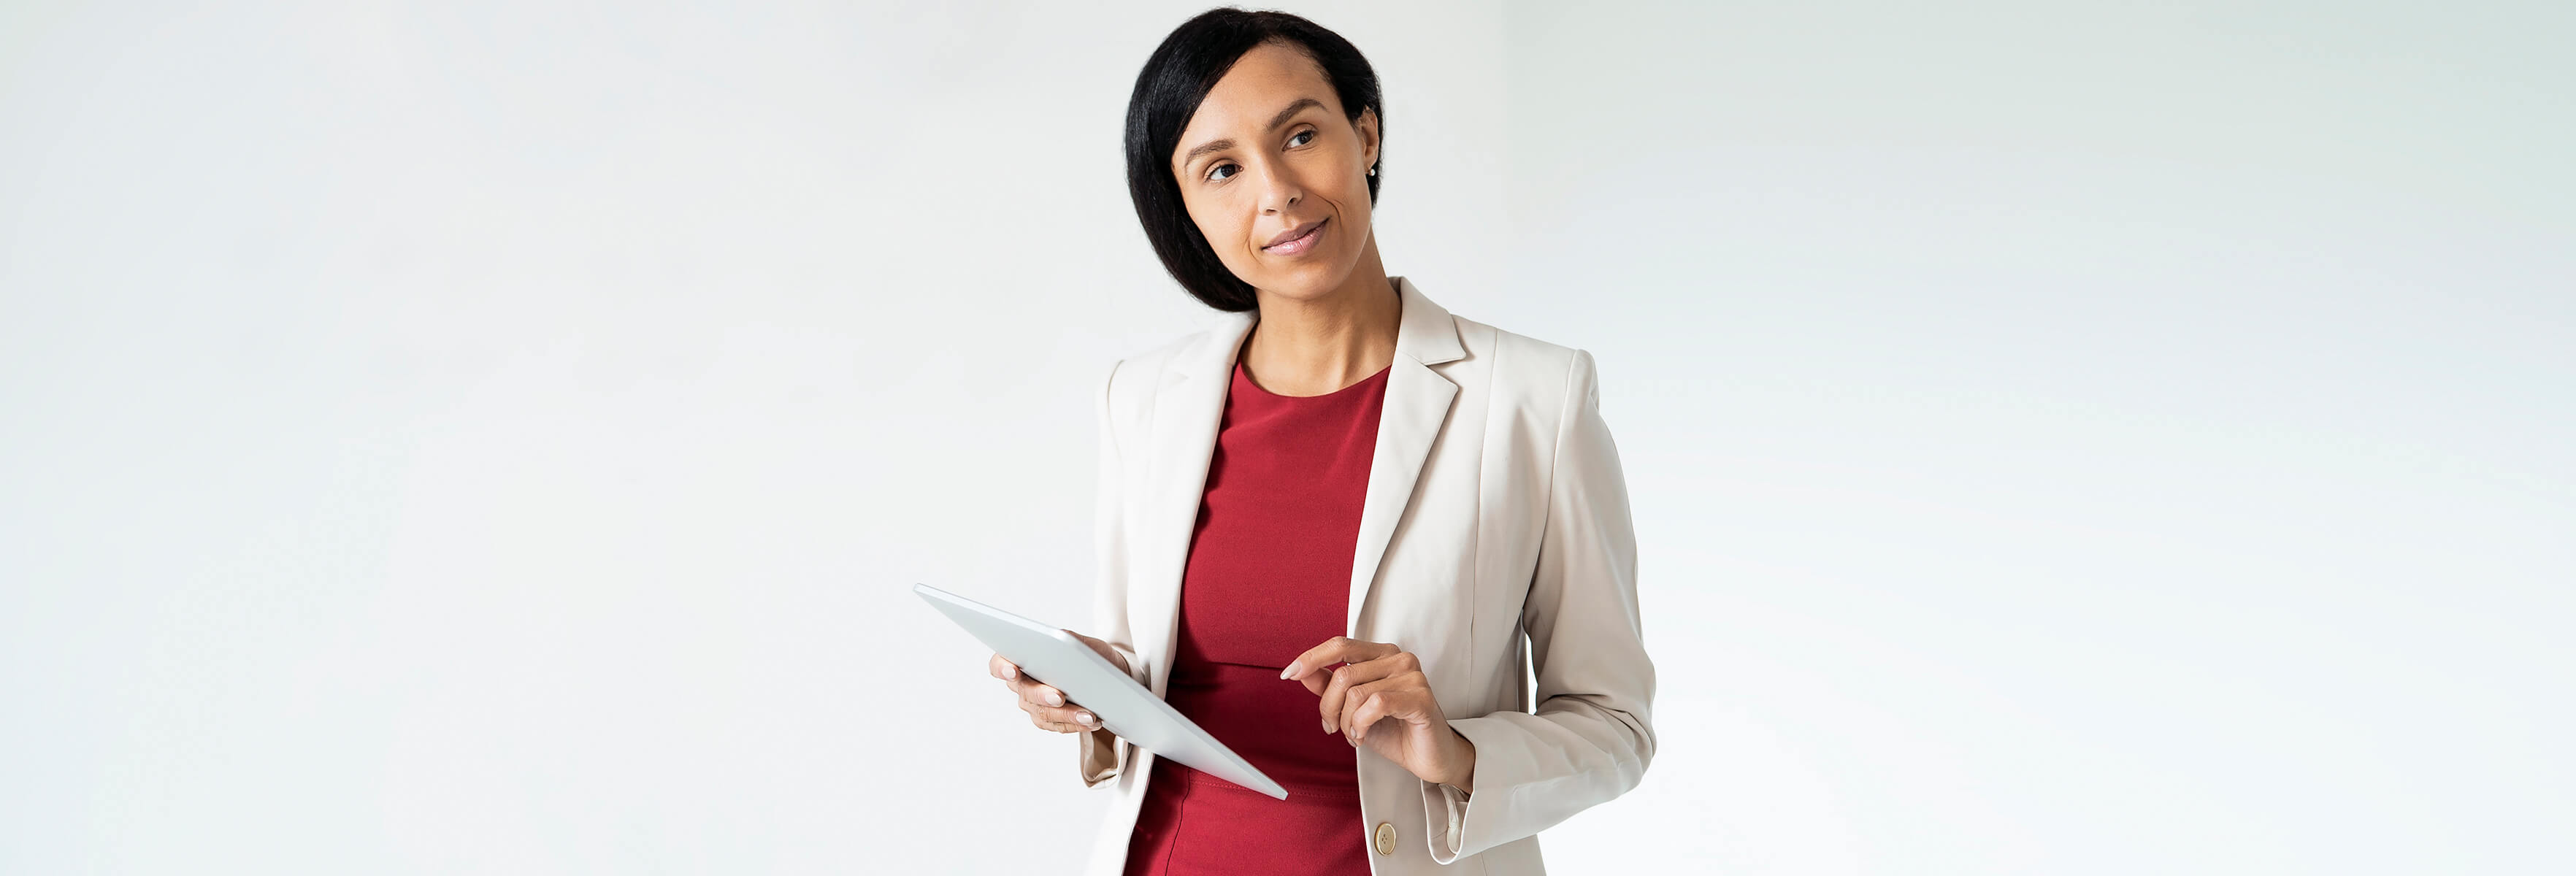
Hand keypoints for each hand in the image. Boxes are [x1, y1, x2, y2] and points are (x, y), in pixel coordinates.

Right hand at [990, 630, 1129, 734]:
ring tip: (1088, 715)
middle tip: (1059, 697)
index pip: (1000, 663)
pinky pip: (1058, 726)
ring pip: (1043, 713)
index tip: (1013, 671)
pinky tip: (1091, 721)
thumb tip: (1061, 638)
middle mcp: (1023, 684)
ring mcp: (1034, 704)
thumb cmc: (1091, 657)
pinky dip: (1076, 724)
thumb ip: (1071, 640)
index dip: (1002, 667)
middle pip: (1025, 691)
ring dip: (1067, 715)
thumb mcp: (1086, 644)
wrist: (1107, 677)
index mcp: (1023, 658)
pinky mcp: (1049, 721)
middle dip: (1043, 694)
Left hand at [1283, 637, 1476, 791]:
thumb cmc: (1394, 731)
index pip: (1340, 645)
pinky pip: (1375, 704)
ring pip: (1355, 693)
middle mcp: (1399, 658)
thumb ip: (1329, 687)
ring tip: (1354, 735)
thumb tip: (1301, 672)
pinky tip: (1363, 736)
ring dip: (1346, 722)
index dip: (1311, 657)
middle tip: (1332, 728)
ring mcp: (1412, 675)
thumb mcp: (1352, 708)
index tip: (1288, 673)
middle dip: (1328, 707)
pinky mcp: (1421, 697)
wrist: (1428, 758)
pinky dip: (1361, 724)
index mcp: (1382, 654)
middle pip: (1342, 675)